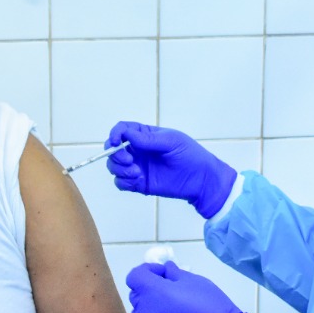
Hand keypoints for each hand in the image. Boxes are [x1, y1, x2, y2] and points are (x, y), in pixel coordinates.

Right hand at [106, 122, 236, 218]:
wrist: (201, 180)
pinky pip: (120, 182)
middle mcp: (138, 150)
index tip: (116, 142)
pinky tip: (137, 180)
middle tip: (129, 160)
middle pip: (112, 148)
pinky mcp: (138, 183)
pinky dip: (124, 182)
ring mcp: (137, 166)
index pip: (122, 129)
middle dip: (115, 154)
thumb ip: (149, 139)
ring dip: (119, 169)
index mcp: (144, 135)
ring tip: (136, 172)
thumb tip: (127, 135)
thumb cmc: (190, 155)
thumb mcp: (172, 141)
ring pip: (114, 166)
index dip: (114, 134)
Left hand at [126, 261, 250, 312]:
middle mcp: (145, 311)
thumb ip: (173, 273)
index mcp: (153, 291)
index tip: (162, 274)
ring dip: (151, 308)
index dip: (147, 271)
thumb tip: (165, 269)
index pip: (134, 276)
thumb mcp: (193, 280)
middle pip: (136, 295)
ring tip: (171, 309)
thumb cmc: (209, 303)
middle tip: (168, 290)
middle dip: (148, 289)